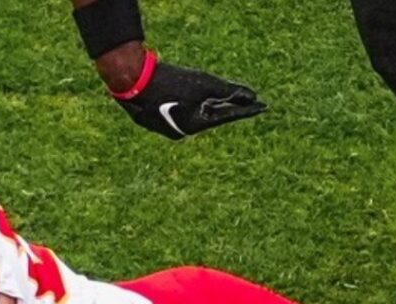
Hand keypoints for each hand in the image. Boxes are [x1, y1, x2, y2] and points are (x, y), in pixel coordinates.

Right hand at [112, 51, 265, 139]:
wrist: (132, 80)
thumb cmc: (169, 81)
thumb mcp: (203, 83)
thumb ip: (229, 90)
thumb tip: (253, 95)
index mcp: (195, 125)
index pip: (227, 116)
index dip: (246, 109)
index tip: (263, 106)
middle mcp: (182, 131)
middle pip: (211, 117)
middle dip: (228, 108)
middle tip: (248, 103)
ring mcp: (167, 127)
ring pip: (194, 115)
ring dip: (208, 106)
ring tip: (222, 101)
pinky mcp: (155, 120)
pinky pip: (180, 113)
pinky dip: (191, 106)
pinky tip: (193, 101)